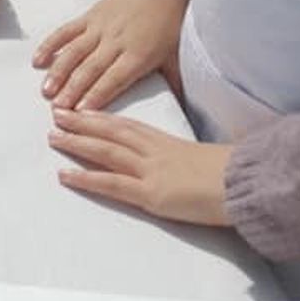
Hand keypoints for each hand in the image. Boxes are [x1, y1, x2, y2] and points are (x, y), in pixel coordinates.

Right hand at [33, 0, 188, 108]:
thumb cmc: (169, 20)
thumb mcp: (175, 53)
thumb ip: (173, 81)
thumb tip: (180, 106)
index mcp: (138, 55)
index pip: (114, 80)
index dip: (97, 96)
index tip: (81, 112)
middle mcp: (116, 42)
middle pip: (90, 70)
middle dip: (72, 91)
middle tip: (58, 109)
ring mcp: (99, 28)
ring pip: (74, 52)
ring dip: (58, 72)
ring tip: (46, 90)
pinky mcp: (89, 16)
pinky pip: (66, 31)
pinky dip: (51, 45)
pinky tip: (38, 59)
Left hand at [50, 107, 231, 226]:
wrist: (246, 187)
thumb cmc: (232, 174)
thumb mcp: (203, 157)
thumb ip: (183, 154)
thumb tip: (177, 159)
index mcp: (166, 141)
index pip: (126, 124)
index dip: (101, 115)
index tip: (81, 106)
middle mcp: (153, 151)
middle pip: (110, 131)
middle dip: (81, 121)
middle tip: (55, 113)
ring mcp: (150, 171)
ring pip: (105, 151)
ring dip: (76, 143)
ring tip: (53, 137)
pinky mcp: (151, 193)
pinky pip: (111, 184)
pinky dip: (85, 178)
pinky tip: (65, 175)